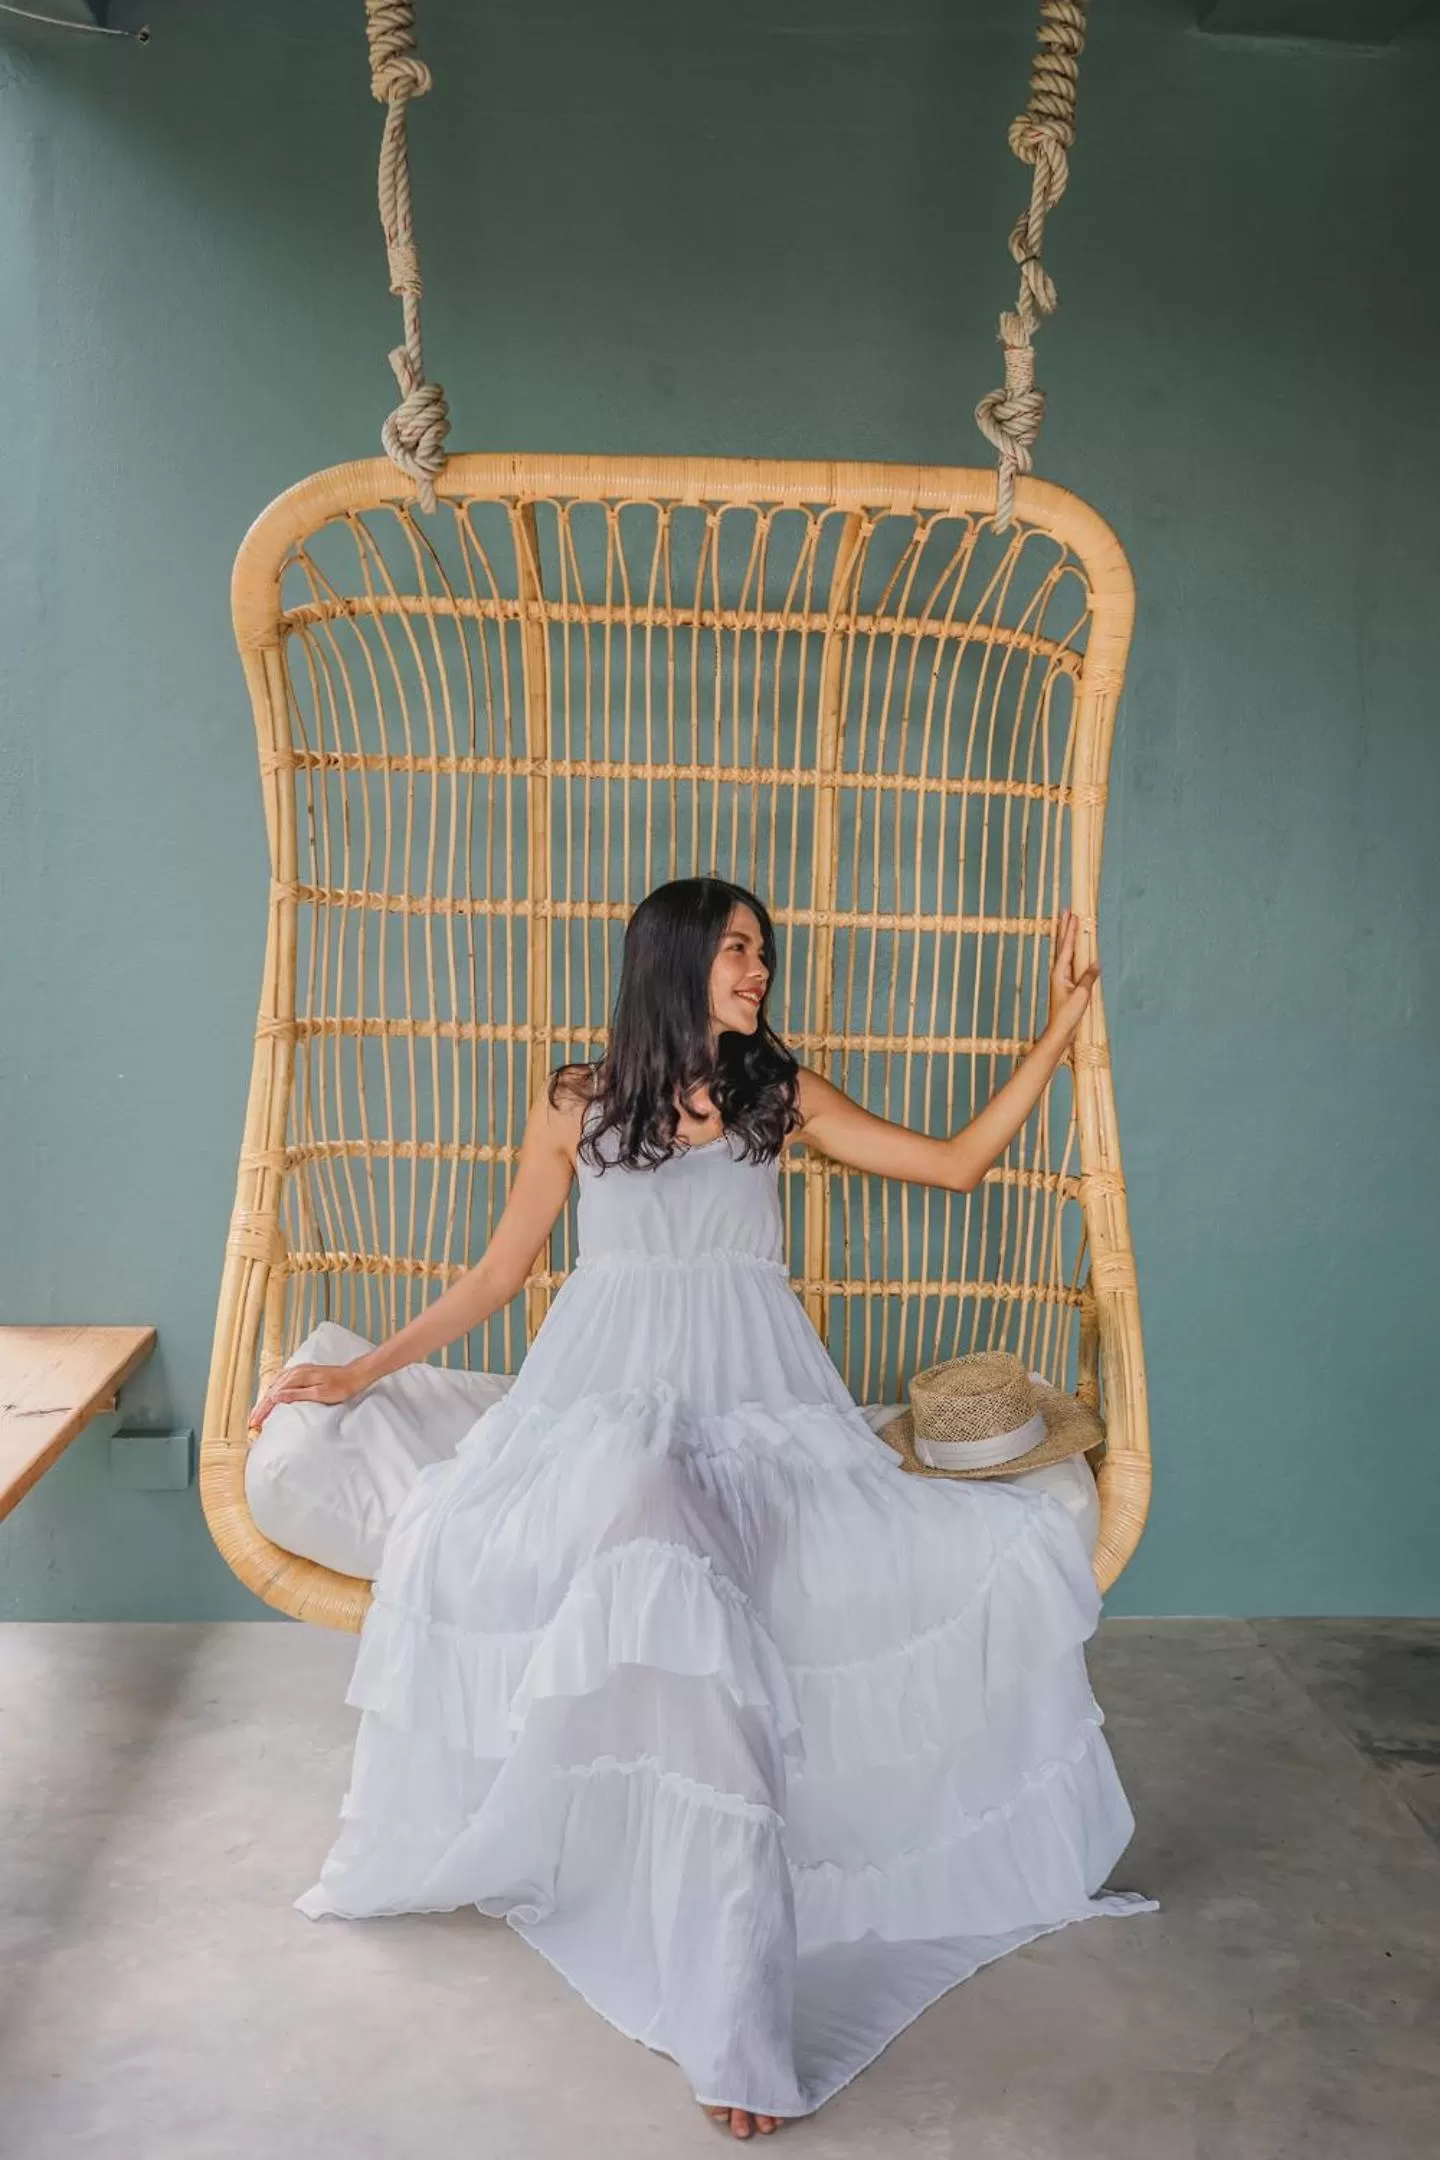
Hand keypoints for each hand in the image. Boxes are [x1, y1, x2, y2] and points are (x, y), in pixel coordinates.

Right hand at [247, 1358, 370, 1432]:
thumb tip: (275, 1397)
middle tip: (253, 1422)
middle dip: (261, 1406)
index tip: (255, 1423)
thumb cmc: (340, 1387)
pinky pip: (281, 1381)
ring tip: (259, 1412)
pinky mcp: (302, 1371)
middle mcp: (294, 1372)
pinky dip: (273, 1390)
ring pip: (275, 1385)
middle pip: (271, 1390)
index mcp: (297, 1378)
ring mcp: (298, 1370)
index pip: (273, 1396)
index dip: (263, 1410)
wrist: (353, 1375)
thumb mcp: (319, 1394)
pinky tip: (271, 1396)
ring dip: (266, 1399)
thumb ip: (296, 1395)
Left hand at [1045, 908, 1099, 1043]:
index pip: (1067, 946)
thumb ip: (1088, 977)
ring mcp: (1060, 976)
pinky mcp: (1065, 983)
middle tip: (1066, 910)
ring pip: (1064, 951)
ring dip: (1066, 936)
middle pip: (1062, 944)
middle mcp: (1058, 971)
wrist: (1060, 1030)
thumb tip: (1096, 962)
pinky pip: (1069, 961)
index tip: (1073, 914)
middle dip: (1064, 927)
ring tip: (1067, 922)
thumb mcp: (1082, 995)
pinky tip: (1074, 948)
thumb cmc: (1068, 1014)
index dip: (1070, 930)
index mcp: (1060, 971)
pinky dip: (1071, 950)